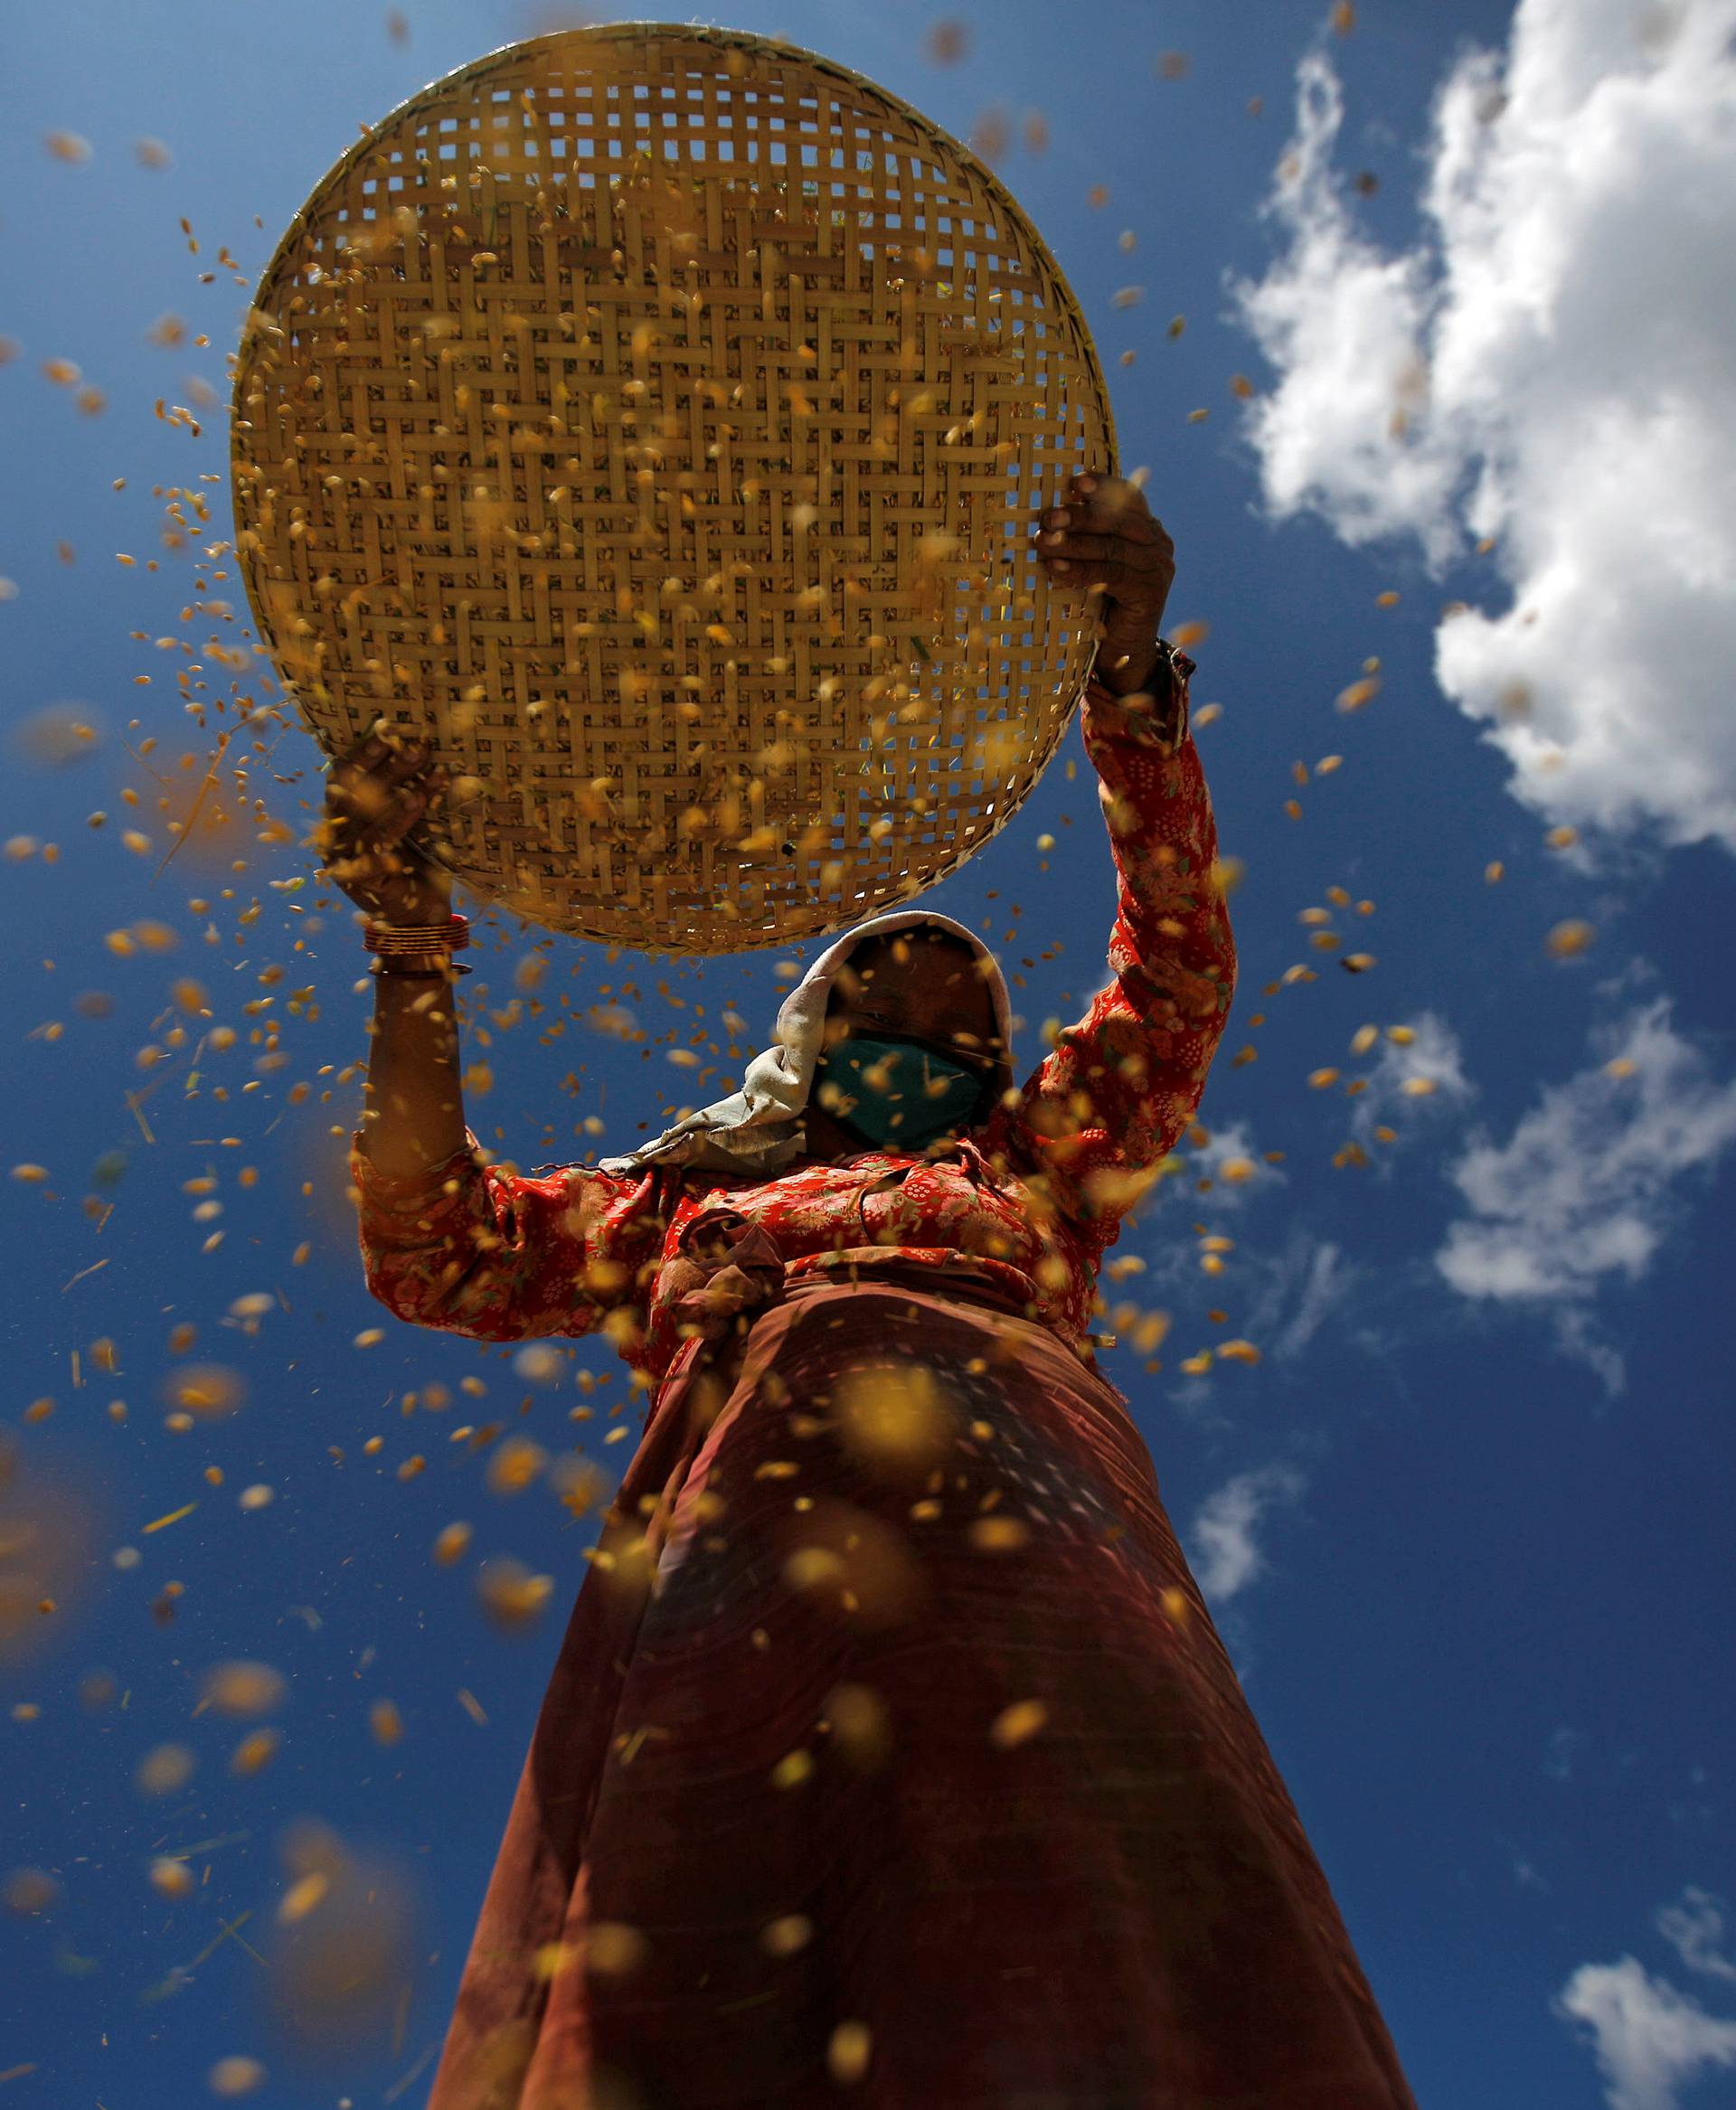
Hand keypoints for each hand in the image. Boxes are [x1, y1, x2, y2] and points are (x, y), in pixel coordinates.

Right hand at [316, 726, 453, 921]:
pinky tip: (411, 826)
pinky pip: (374, 856)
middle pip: (356, 791)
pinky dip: (393, 836)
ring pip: (369, 822)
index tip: (390, 727)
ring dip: (399, 800)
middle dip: (388, 767)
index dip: (364, 750)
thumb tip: (429, 750)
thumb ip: (411, 792)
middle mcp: (337, 833)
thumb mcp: (415, 823)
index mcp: (344, 813)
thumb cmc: (418, 863)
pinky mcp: (360, 883)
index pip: (345, 773)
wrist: (419, 917)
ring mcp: (344, 859)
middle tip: (419, 748)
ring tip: (427, 783)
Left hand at [1031, 468, 1174, 642]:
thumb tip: (1047, 518)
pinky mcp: (1151, 591)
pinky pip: (1111, 574)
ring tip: (1042, 544)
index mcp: (1147, 529)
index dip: (1103, 487)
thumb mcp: (1093, 565)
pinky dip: (1080, 571)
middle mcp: (1158, 543)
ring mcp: (1158, 567)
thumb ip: (1084, 540)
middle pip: (1118, 520)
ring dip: (1073, 544)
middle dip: (1080, 516)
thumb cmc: (1100, 604)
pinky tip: (1056, 570)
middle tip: (1048, 518)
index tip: (1074, 482)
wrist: (1122, 652)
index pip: (1129, 497)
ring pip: (1111, 547)